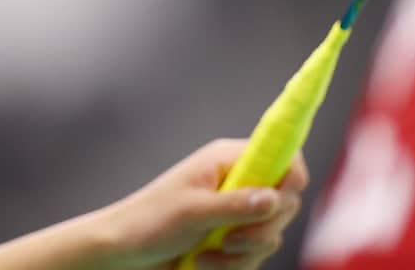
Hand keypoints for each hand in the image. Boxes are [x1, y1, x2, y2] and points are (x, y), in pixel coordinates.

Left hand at [92, 139, 308, 269]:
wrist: (124, 252)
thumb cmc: (149, 222)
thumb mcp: (193, 212)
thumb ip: (236, 205)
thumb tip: (275, 198)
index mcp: (228, 160)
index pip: (283, 156)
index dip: (291, 177)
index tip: (277, 203)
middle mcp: (237, 182)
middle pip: (284, 202)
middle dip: (262, 229)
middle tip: (231, 239)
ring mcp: (235, 212)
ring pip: (271, 235)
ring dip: (242, 253)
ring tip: (207, 254)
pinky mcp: (232, 239)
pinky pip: (254, 256)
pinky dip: (233, 266)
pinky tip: (203, 263)